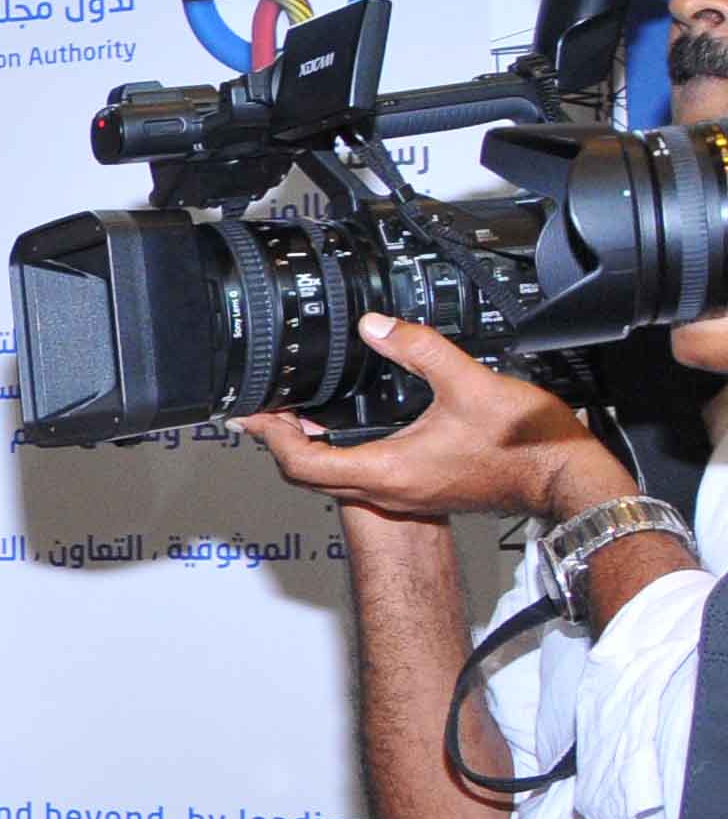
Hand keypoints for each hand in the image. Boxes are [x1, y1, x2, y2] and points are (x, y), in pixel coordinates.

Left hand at [239, 315, 635, 526]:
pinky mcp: (420, 489)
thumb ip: (420, 349)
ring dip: (308, 448)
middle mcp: (388, 490)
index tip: (251, 414)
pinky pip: (361, 476)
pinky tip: (346, 426)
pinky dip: (341, 452)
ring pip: (335, 478)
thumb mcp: (470, 382)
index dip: (269, 437)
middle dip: (279, 441)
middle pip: (308, 474)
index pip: (302, 463)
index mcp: (388, 471)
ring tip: (292, 412)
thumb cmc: (526, 446)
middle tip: (262, 410)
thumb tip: (377, 325)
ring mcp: (404, 494)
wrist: (566, 480)